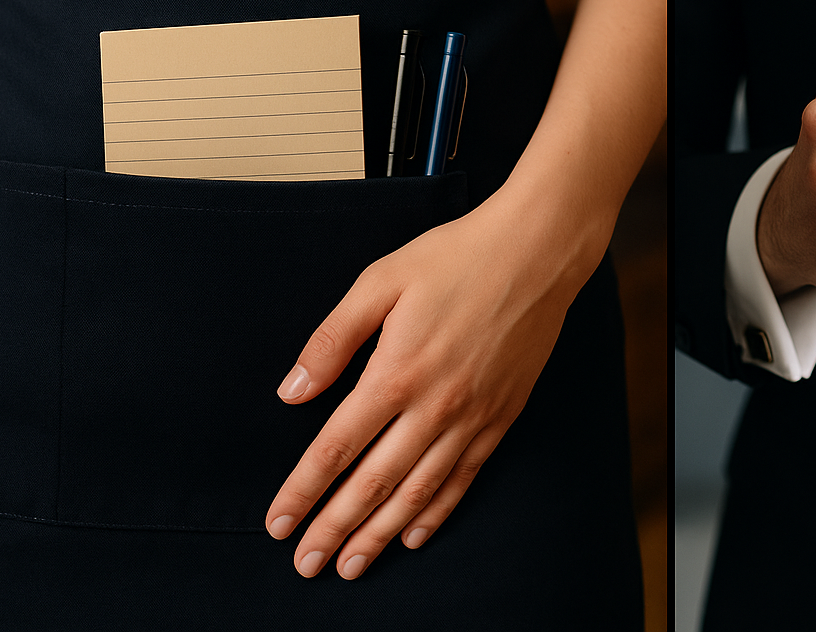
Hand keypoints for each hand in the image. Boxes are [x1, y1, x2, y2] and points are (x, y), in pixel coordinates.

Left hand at [263, 190, 596, 579]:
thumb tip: (292, 392)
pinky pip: (463, 477)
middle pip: (373, 483)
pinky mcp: (501, 416)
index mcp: (395, 373)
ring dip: (380, 533)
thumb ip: (333, 340)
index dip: (303, 490)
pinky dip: (437, 511)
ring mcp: (472, 416)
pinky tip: (414, 533)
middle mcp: (434, 406)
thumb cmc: (456, 258)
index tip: (278, 522)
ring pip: (417, 491)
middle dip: (334, 528)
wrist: (536, 252)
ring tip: (351, 564)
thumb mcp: (381, 282)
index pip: (336, 448)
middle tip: (305, 564)